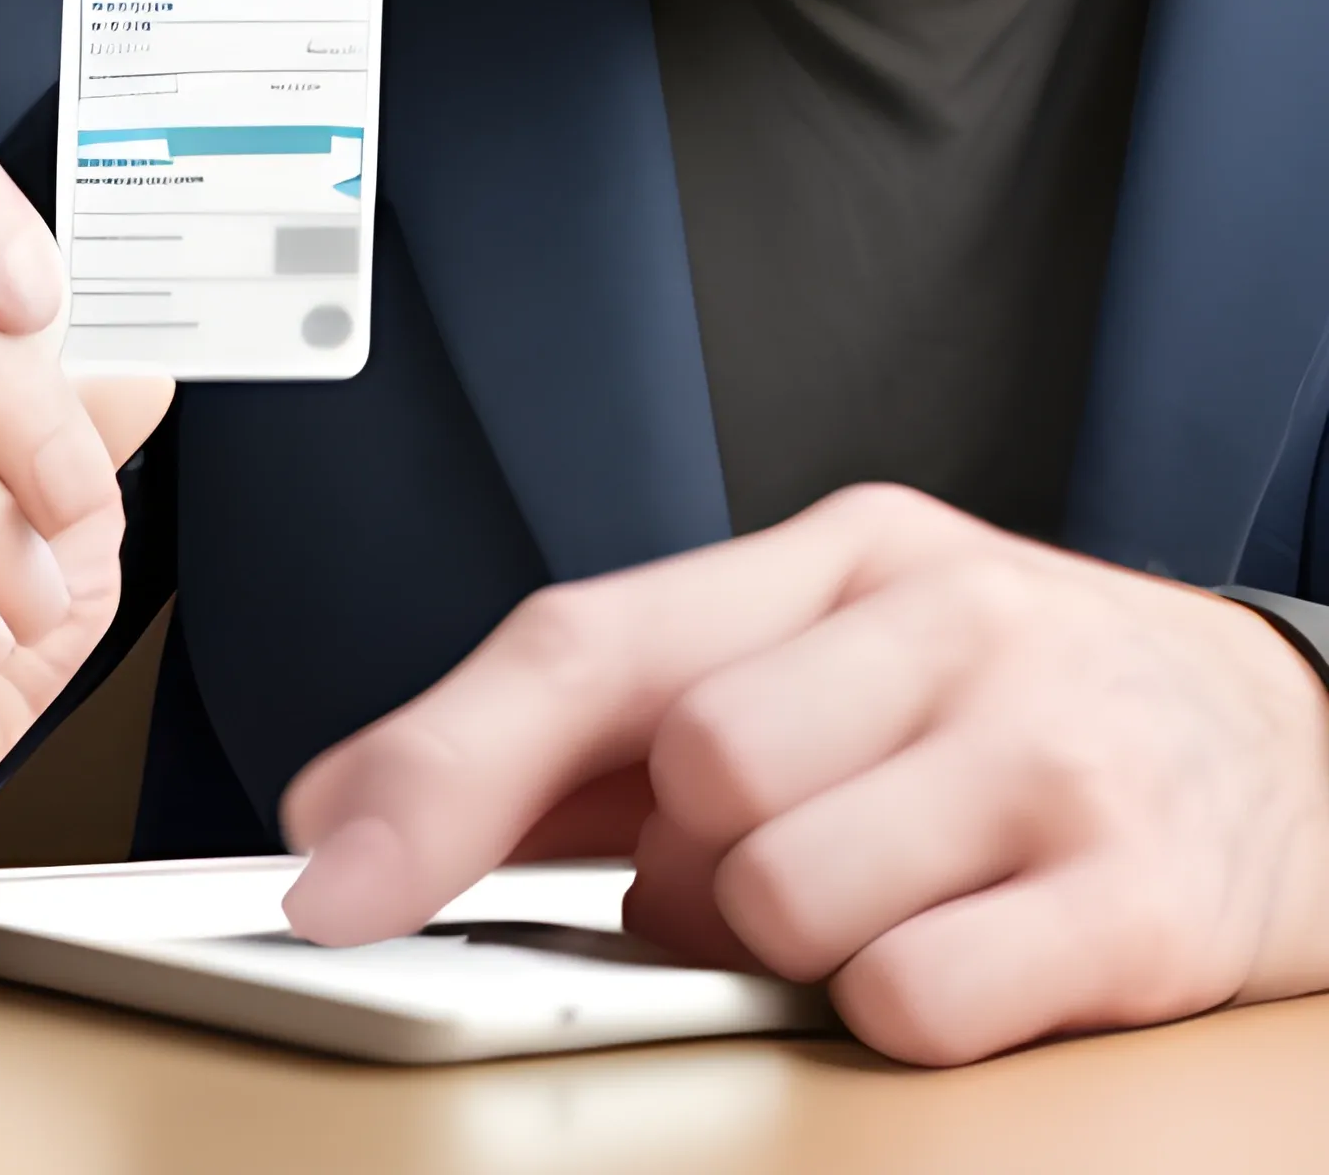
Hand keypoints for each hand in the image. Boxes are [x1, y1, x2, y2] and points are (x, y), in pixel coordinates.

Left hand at [281, 485, 1328, 1065]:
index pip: (592, 638)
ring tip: (866, 900)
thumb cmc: (1010, 703)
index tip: (330, 869)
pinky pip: (915, 998)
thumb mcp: (829, 657)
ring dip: (784, 940)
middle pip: (689, 772)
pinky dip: (892, 1007)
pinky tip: (954, 956)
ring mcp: (1047, 753)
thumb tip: (372, 809)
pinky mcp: (1139, 899)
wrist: (1288, 743)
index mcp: (837, 555)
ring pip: (783, 892)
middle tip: (753, 868)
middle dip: (683, 862)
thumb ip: (616, 725)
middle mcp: (943, 622)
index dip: (441, 759)